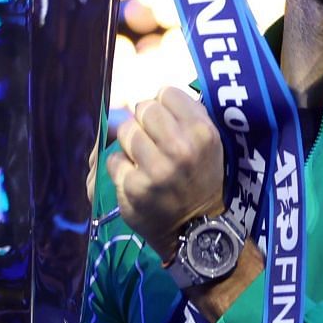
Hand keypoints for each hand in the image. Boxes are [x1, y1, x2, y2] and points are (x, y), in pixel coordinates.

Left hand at [106, 86, 225, 261]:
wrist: (197, 229)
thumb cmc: (201, 179)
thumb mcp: (208, 143)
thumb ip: (184, 114)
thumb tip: (147, 95)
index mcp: (202, 133)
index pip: (166, 93)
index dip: (163, 106)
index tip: (166, 122)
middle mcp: (181, 149)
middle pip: (143, 108)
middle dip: (143, 121)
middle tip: (151, 140)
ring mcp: (156, 170)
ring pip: (125, 131)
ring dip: (130, 143)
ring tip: (144, 158)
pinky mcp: (134, 188)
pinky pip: (114, 159)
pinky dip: (121, 167)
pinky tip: (136, 177)